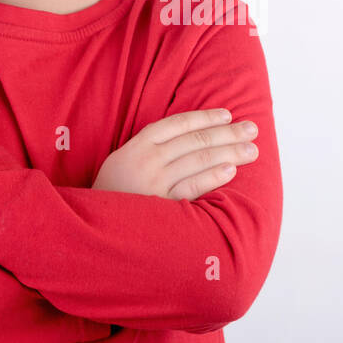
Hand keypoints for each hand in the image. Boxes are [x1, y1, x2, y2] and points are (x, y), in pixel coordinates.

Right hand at [91, 108, 257, 200]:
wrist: (90, 227)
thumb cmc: (111, 195)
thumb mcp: (121, 162)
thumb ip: (149, 150)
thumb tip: (188, 138)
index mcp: (136, 146)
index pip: (177, 124)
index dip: (204, 117)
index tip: (227, 115)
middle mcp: (147, 161)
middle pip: (194, 140)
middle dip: (227, 133)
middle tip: (252, 129)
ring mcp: (154, 183)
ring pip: (198, 161)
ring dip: (228, 152)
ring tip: (251, 149)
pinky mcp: (160, 207)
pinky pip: (191, 188)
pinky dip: (212, 177)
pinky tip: (230, 170)